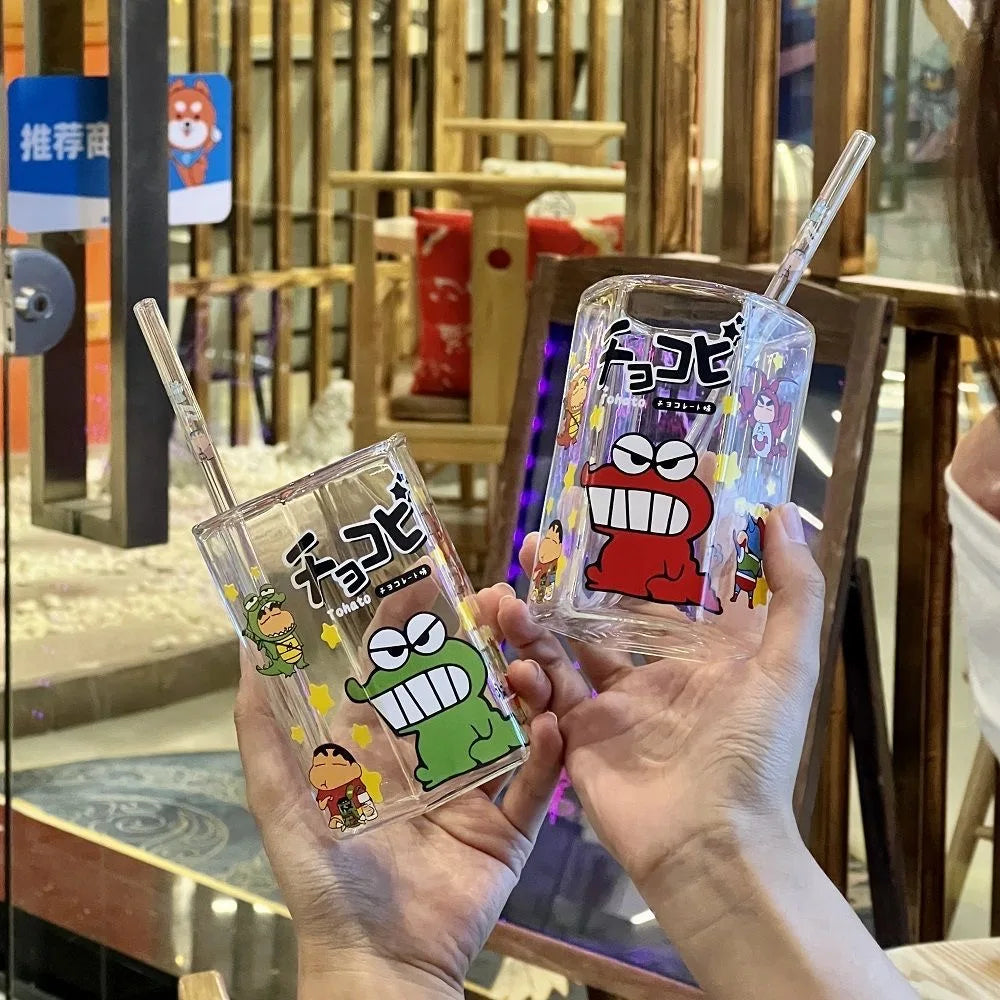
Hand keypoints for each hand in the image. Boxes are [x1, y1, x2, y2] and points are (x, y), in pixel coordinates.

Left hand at [235, 599, 561, 997]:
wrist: (379, 963)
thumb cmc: (328, 880)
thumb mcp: (282, 799)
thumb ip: (263, 729)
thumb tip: (247, 647)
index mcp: (380, 745)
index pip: (400, 668)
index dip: (413, 624)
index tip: (431, 579)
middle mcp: (429, 756)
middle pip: (460, 683)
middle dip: (481, 640)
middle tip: (501, 603)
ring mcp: (473, 788)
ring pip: (505, 720)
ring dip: (520, 685)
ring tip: (529, 661)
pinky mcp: (507, 825)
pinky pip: (533, 781)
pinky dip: (546, 751)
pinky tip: (549, 722)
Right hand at [487, 503, 822, 892]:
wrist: (709, 845)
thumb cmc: (751, 753)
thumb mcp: (784, 667)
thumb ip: (792, 593)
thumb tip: (784, 513)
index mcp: (699, 655)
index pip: (665, 589)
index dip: (639, 550)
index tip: (614, 503)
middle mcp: (653, 674)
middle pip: (603, 612)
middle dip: (570, 577)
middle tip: (538, 539)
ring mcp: (613, 706)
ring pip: (563, 647)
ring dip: (534, 617)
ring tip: (508, 587)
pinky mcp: (579, 736)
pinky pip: (545, 694)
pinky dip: (526, 671)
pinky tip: (512, 648)